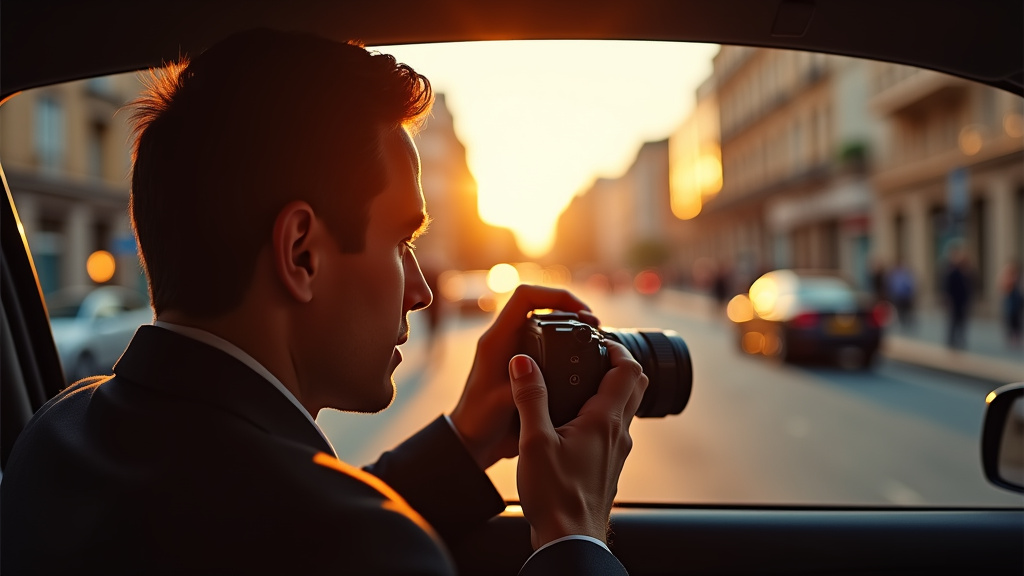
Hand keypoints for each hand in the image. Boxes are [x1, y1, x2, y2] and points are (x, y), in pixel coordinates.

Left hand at [448, 284, 597, 469]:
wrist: (473, 441)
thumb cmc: (479, 421)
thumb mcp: (502, 403)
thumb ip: (521, 387)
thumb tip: (544, 373)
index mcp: (497, 339)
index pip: (525, 296)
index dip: (556, 296)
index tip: (582, 312)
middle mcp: (506, 338)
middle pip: (540, 305)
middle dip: (570, 309)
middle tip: (595, 328)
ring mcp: (515, 350)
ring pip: (545, 322)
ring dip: (570, 325)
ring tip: (594, 339)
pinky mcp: (524, 364)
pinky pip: (548, 342)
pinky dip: (567, 344)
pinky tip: (582, 359)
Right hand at [509, 341, 646, 547]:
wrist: (570, 540)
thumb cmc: (554, 495)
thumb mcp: (534, 441)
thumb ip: (530, 397)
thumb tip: (523, 361)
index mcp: (604, 420)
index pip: (628, 369)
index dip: (616, 347)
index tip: (597, 338)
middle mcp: (618, 433)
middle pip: (635, 385)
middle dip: (618, 364)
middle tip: (594, 355)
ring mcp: (617, 452)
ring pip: (625, 409)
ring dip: (610, 390)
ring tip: (580, 383)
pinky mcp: (609, 466)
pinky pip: (613, 430)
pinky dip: (602, 415)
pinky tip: (575, 422)